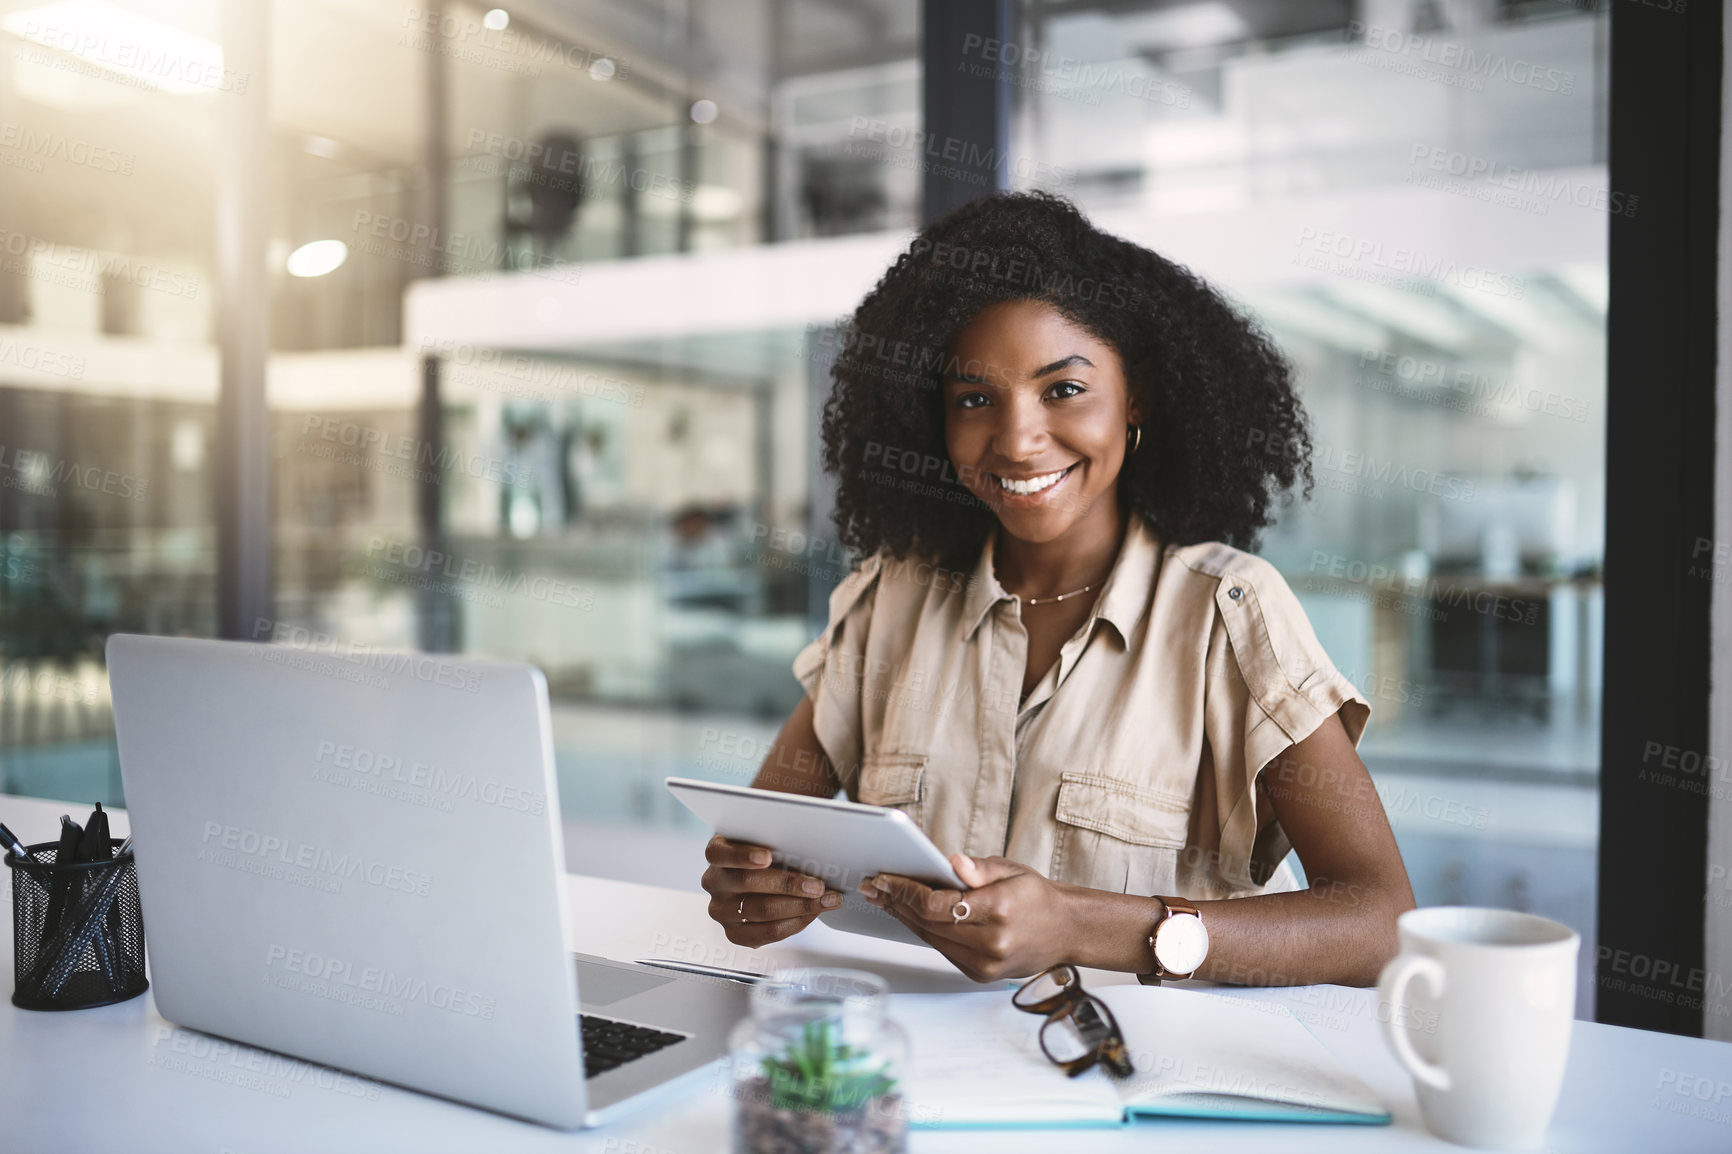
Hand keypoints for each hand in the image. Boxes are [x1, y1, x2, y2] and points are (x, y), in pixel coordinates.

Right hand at [700, 836, 844, 946]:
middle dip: (789, 884)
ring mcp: (722, 911)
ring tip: (826, 900)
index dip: (742, 856)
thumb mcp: (765, 840)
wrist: (760, 880)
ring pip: (762, 911)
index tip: (767, 857)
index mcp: (717, 854)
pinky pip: (767, 932)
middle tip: (818, 885)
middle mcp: (714, 883)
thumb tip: (812, 843)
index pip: (719, 853)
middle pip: (748, 883)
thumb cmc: (766, 855)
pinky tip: (812, 913)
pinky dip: (795, 923)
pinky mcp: (735, 934)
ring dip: (800, 906)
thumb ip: (778, 840)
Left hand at [862, 854, 1074, 981]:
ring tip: (884, 899)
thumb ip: (979, 868)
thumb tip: (951, 862)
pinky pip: (941, 949)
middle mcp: (991, 943)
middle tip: (873, 886)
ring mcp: (984, 965)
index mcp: (999, 911)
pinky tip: (909, 915)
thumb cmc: (1037, 897)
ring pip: (930, 938)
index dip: (905, 891)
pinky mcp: (979, 974)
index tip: (885, 879)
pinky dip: (923, 931)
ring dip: (903, 918)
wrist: (1065, 931)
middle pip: (927, 923)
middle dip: (896, 902)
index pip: (936, 905)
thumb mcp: (1012, 870)